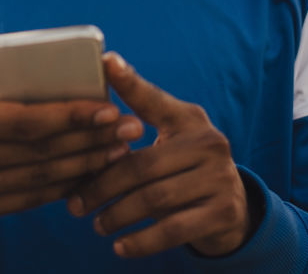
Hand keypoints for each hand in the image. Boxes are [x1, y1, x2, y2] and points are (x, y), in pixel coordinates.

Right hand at [0, 33, 142, 218]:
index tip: (108, 106)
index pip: (20, 122)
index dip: (68, 116)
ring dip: (85, 166)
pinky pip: (26, 200)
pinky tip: (90, 171)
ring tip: (120, 148)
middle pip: (37, 154)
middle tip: (129, 127)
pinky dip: (62, 188)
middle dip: (89, 140)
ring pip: (37, 180)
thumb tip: (1, 46)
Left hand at [67, 52, 252, 257]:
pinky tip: (120, 247)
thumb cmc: (183, 172)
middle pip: (143, 164)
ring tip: (96, 225)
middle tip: (75, 205)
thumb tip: (84, 126)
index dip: (129, 81)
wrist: (232, 209)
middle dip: (103, 186)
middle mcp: (209, 142)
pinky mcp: (223, 211)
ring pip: (155, 199)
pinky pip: (173, 229)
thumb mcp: (168, 144)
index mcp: (189, 119)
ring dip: (118, 215)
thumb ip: (135, 132)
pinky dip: (142, 241)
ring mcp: (220, 176)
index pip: (153, 99)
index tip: (106, 61)